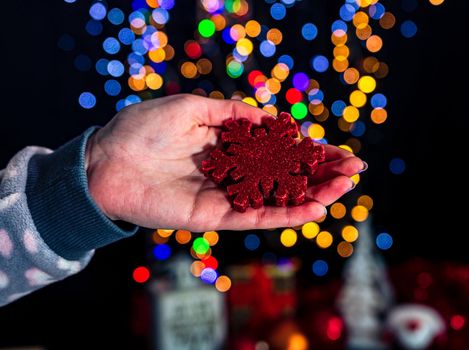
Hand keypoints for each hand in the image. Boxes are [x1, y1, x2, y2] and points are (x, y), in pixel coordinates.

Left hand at [85, 94, 364, 230]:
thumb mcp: (194, 108)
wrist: (105, 162)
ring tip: (343, 189)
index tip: (337, 151)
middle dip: (320, 174)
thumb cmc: (144, 129)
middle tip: (354, 171)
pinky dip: (286, 216)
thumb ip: (234, 113)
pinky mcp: (214, 217)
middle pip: (285, 176)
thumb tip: (272, 115)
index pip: (279, 150)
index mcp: (228, 146)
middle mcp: (232, 172)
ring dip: (312, 195)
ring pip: (277, 199)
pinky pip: (256, 218)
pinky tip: (314, 209)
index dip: (309, 151)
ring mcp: (226, 196)